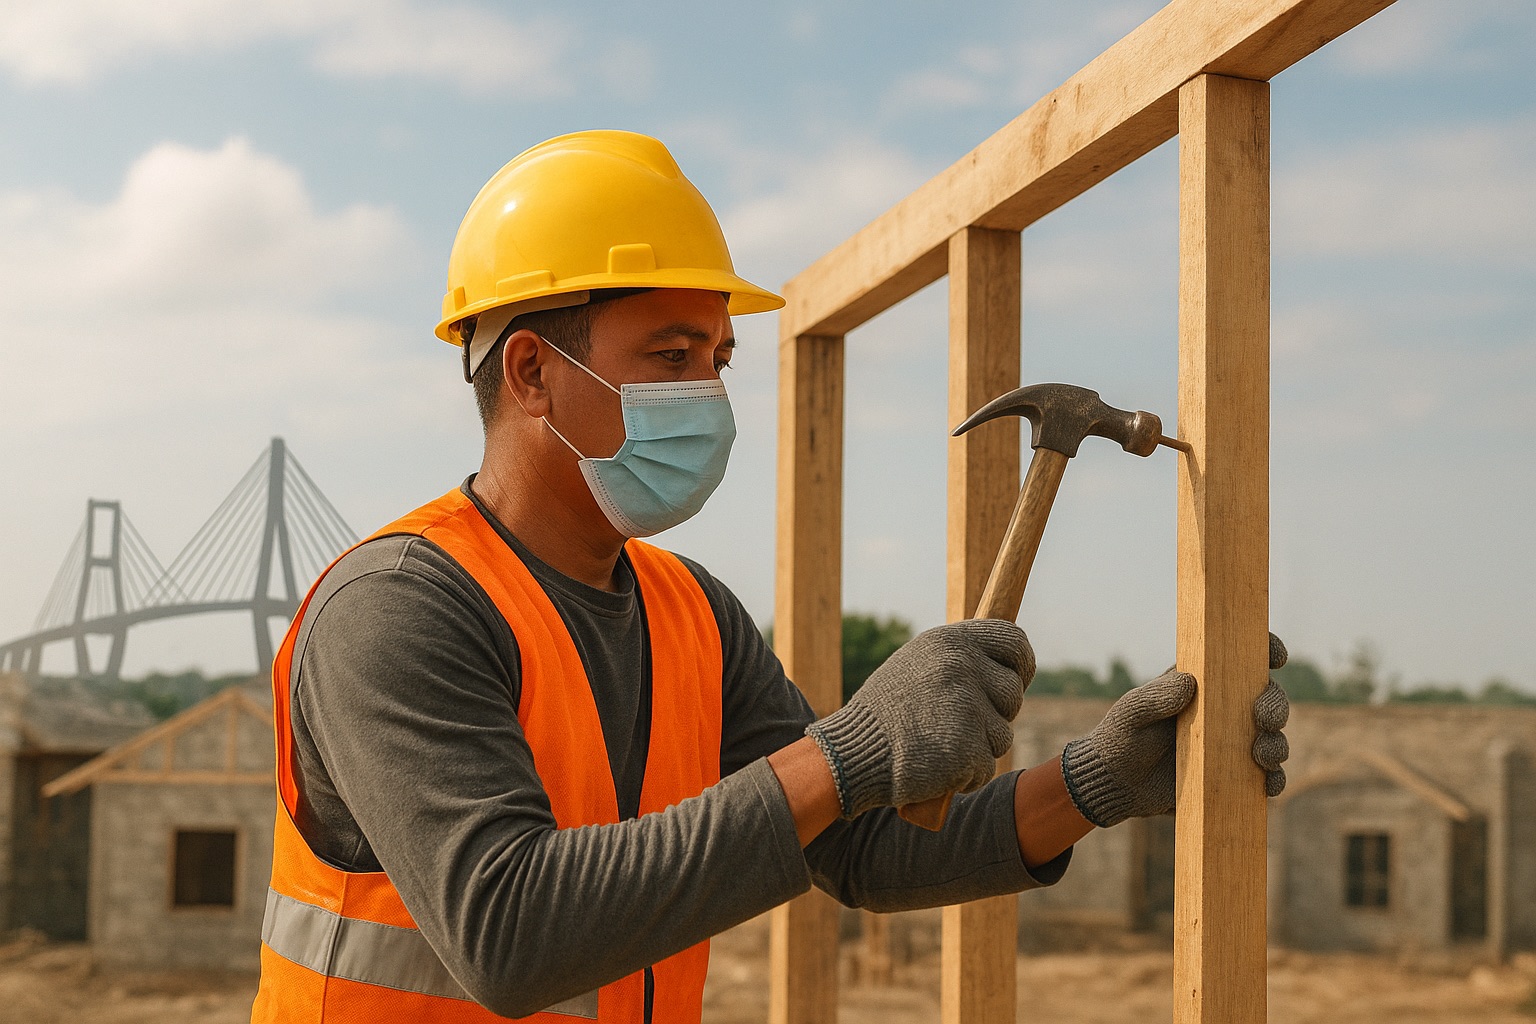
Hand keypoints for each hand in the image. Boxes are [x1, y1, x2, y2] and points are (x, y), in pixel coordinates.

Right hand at [804, 620, 1032, 818]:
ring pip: (1002, 734)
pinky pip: (986, 766)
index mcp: (950, 641)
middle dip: (994, 713)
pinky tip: (935, 766)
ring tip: (937, 743)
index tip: (1016, 678)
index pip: (1014, 641)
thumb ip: (959, 659)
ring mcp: (967, 707)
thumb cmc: (885, 713)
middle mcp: (962, 667)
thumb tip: (1007, 664)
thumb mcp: (916, 665)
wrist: (851, 754)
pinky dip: (965, 775)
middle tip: (955, 723)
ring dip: (977, 747)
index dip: (1021, 663)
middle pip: (1013, 692)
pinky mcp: (968, 748)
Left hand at [1059, 633, 1289, 827]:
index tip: (1276, 656)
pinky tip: (1268, 783)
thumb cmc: (1120, 738)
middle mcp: (1223, 711)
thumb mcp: (1132, 712)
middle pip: (1267, 699)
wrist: (1116, 785)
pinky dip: (1274, 779)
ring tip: (1260, 756)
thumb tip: (1190, 682)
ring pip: (1273, 737)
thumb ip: (1156, 697)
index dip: (1265, 651)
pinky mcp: (1232, 775)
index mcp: (1202, 684)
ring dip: (1277, 744)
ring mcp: (1231, 743)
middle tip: (1263, 719)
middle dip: (1275, 705)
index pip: (1240, 660)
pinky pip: (1265, 776)